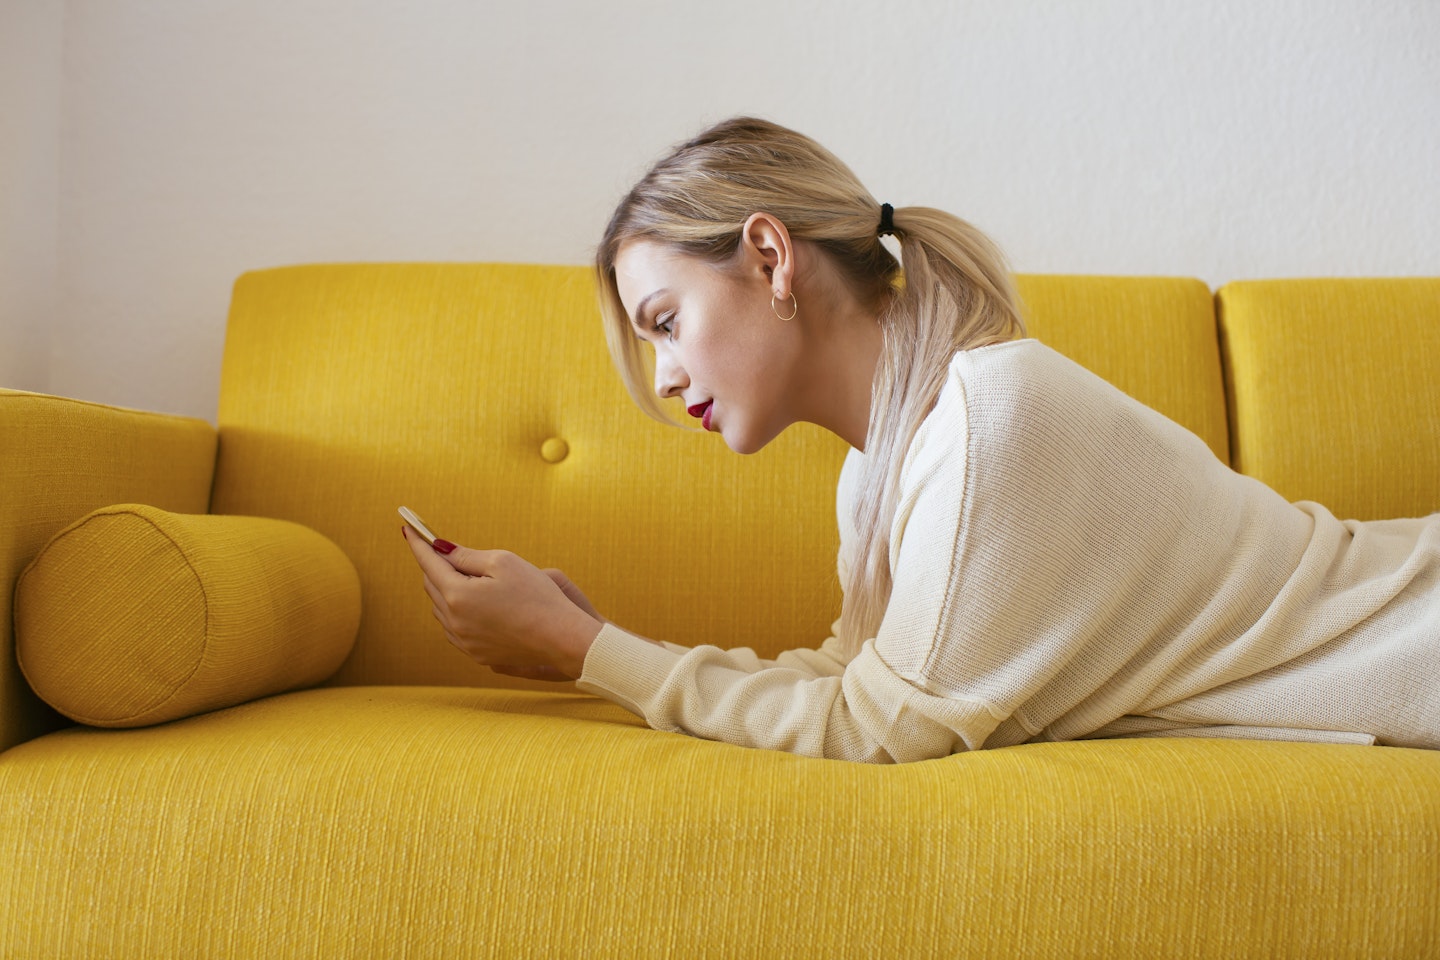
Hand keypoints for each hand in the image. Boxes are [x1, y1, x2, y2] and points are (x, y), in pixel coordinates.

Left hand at [404, 527, 602, 679]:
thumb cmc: (536, 595)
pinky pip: (453, 627)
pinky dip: (455, 611)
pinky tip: (472, 603)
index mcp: (457, 595)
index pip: (428, 563)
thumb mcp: (502, 562)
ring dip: (446, 589)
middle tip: (445, 550)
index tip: (408, 528)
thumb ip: (466, 555)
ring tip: (467, 577)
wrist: (560, 638)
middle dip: (435, 565)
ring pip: (440, 608)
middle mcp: (453, 621)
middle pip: (431, 585)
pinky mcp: (474, 653)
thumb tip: (440, 548)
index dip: (418, 543)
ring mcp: (463, 641)